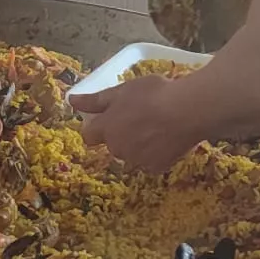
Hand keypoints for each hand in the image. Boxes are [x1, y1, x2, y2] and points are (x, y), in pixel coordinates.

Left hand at [71, 75, 208, 174]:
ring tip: (157, 128)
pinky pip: (150, 162)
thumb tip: (71, 101)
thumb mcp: (122, 90)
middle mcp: (117, 148)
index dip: (97, 127)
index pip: (89, 135)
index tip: (110, 118)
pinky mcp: (156, 168)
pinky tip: (167, 139)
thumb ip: (95, 100)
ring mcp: (137, 160)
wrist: (188, 111)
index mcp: (106, 128)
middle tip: (141, 117)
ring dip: (138, 146)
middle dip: (121, 135)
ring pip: (132, 155)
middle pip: (113, 145)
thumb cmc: (153, 95)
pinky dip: (156, 154)